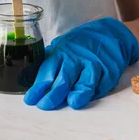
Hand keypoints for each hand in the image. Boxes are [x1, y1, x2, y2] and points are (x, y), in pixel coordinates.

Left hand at [24, 17, 138, 109]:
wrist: (110, 33)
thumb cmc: (81, 44)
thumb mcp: (62, 46)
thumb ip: (50, 61)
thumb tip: (28, 78)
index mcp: (61, 53)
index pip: (47, 71)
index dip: (38, 87)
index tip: (30, 100)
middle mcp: (77, 58)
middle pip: (64, 78)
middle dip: (53, 94)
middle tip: (44, 106)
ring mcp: (94, 64)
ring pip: (86, 81)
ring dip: (79, 93)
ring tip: (72, 103)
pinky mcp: (109, 71)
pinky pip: (101, 85)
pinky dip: (95, 93)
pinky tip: (88, 98)